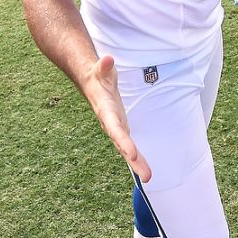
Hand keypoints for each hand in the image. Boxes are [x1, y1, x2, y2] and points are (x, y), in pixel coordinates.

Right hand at [82, 55, 151, 182]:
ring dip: (137, 163)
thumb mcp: (100, 69)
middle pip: (122, 144)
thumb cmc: (98, 75)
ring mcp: (115, 127)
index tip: (132, 153)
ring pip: (126, 148)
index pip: (115, 128)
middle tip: (146, 176)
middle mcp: (109, 123)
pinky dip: (136, 158)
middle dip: (134, 159)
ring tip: (148, 178)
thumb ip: (103, 66)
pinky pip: (129, 146)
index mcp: (105, 111)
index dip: (123, 140)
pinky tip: (144, 171)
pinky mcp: (120, 128)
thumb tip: (107, 59)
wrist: (90, 82)